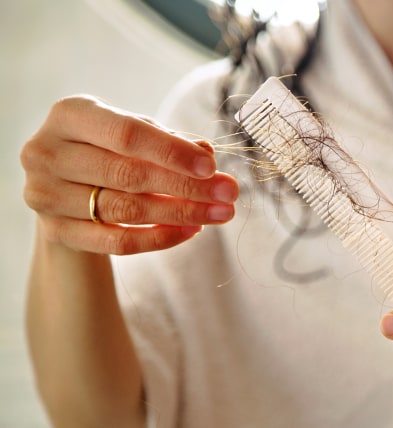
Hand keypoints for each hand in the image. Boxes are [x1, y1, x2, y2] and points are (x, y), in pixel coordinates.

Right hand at [21, 95, 238, 254]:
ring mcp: (46, 195)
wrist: (65, 186)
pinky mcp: (57, 232)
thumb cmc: (109, 149)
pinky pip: (117, 242)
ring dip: (181, 213)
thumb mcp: (136, 135)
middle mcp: (47, 152)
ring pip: (125, 210)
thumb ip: (169, 140)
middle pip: (128, 175)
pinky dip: (160, 237)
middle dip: (186, 186)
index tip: (212, 166)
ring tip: (219, 213)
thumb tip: (208, 152)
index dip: (172, 152)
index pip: (126, 135)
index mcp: (69, 115)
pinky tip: (192, 230)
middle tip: (229, 193)